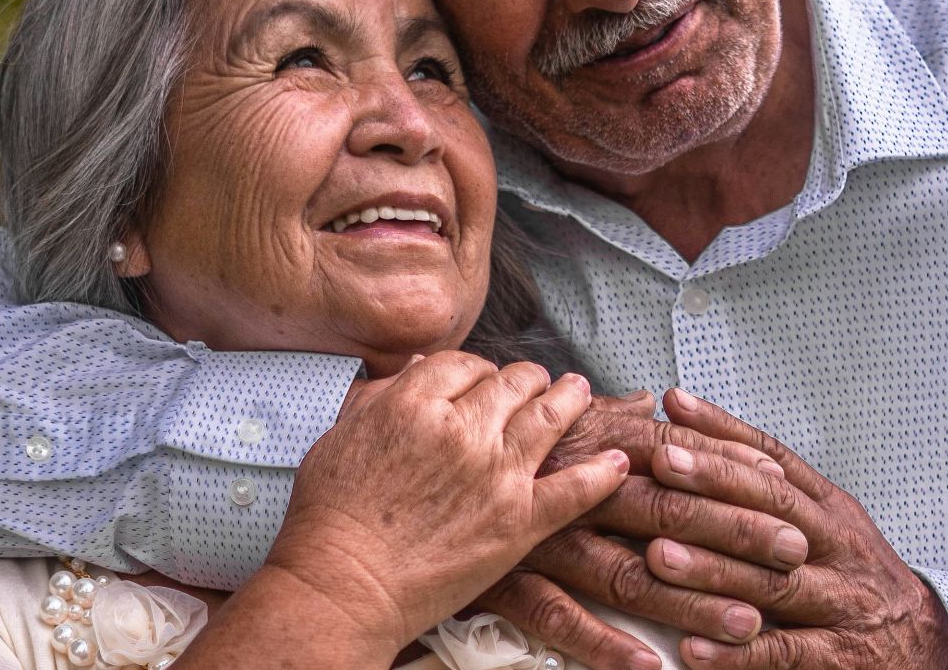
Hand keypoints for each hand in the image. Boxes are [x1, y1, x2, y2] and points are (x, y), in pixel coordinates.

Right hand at [262, 353, 630, 655]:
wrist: (342, 584)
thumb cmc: (330, 518)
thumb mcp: (340, 437)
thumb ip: (380, 397)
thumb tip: (412, 369)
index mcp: (414, 402)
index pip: (465, 364)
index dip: (479, 371)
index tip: (484, 380)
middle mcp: (462, 428)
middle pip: (513, 382)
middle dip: (528, 379)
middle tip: (539, 382)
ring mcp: (496, 473)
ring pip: (550, 416)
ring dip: (571, 400)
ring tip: (580, 393)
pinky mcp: (520, 520)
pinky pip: (576, 488)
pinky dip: (602, 473)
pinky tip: (617, 461)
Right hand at [473, 396, 806, 669]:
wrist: (388, 484)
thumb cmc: (476, 443)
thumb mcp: (543, 419)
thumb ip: (604, 415)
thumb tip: (651, 402)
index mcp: (587, 441)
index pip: (676, 456)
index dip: (732, 475)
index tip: (785, 496)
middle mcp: (568, 482)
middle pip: (668, 510)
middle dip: (736, 534)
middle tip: (792, 556)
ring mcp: (537, 533)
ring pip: (628, 570)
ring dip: (691, 599)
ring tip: (747, 622)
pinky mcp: (504, 578)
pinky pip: (560, 616)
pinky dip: (604, 643)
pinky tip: (648, 665)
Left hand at [648, 389, 947, 668]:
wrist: (925, 643)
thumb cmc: (856, 576)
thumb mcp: (830, 522)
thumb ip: (775, 486)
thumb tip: (703, 432)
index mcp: (832, 511)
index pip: (776, 461)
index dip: (726, 431)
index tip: (675, 406)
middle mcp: (838, 548)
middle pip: (776, 508)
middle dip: (716, 483)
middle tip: (661, 463)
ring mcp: (840, 603)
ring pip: (773, 582)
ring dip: (712, 569)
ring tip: (657, 555)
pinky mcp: (836, 658)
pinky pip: (782, 652)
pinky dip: (736, 653)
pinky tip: (691, 647)